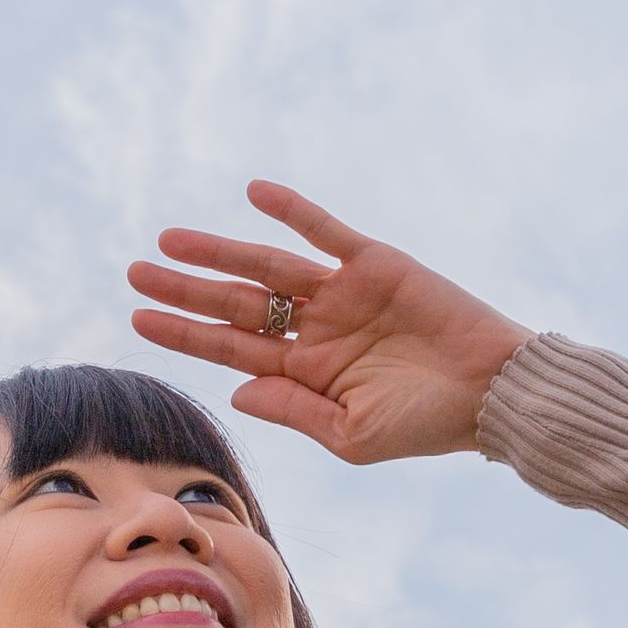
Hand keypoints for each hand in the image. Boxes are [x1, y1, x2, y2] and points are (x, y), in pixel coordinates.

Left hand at [126, 181, 531, 465]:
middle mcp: (316, 329)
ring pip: (266, 265)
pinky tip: (254, 193)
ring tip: (169, 240)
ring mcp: (342, 294)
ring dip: (219, 251)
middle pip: (236, 304)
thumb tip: (235, 388)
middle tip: (133, 273)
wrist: (494, 392)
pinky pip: (323, 230)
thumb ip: (294, 408)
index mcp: (306, 372)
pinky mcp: (374, 264)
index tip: (137, 319)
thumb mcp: (354, 434)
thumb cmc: (428, 424)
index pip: (231, 348)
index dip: (184, 333)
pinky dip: (291, 210)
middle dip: (185, 290)